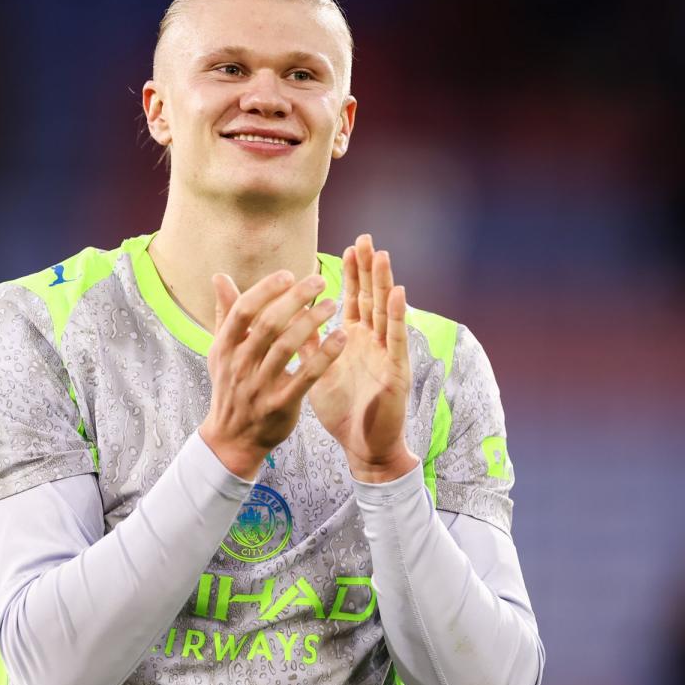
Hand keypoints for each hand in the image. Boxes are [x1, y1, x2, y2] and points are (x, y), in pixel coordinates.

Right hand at [199, 269, 346, 479]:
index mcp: (225, 347)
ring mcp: (260, 386)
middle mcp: (240, 364)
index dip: (266, 290)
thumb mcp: (221, 352)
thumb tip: (219, 276)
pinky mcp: (281, 404)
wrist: (233, 438)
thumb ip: (225, 313)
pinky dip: (325, 355)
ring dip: (313, 322)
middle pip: (269, 324)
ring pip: (288, 346)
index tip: (288, 274)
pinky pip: (306, 376)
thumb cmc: (231, 387)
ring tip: (333, 304)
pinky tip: (340, 337)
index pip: (243, 310)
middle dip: (296, 298)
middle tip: (319, 281)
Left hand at [309, 234, 418, 482]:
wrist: (362, 445)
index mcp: (353, 340)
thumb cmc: (342, 408)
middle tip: (366, 239)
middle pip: (370, 298)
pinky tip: (398, 294)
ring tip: (382, 256)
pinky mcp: (395, 371)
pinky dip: (396, 316)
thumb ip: (306, 343)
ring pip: (385, 312)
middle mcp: (372, 342)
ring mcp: (386, 354)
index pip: (353, 299)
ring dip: (384, 283)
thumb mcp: (318, 370)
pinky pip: (395, 340)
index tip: (348, 247)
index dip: (352, 275)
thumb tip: (287, 318)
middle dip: (368, 269)